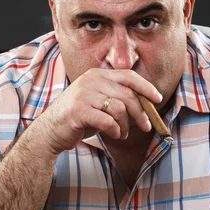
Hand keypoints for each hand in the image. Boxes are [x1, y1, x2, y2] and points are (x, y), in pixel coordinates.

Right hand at [35, 68, 162, 153]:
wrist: (51, 131)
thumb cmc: (79, 118)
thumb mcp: (99, 102)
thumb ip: (117, 98)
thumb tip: (146, 105)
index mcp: (97, 75)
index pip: (128, 76)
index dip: (146, 87)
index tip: (158, 98)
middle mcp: (91, 81)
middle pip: (128, 95)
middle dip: (141, 113)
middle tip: (146, 126)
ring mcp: (84, 94)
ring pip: (120, 109)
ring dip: (126, 125)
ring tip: (122, 133)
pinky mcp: (79, 111)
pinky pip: (108, 121)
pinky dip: (115, 130)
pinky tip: (114, 135)